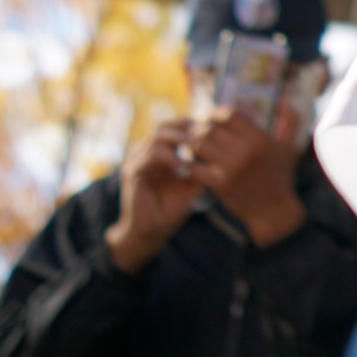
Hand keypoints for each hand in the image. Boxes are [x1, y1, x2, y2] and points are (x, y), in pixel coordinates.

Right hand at [106, 119, 202, 272]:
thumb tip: (224, 149)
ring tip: (198, 146)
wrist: (151, 231)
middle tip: (207, 134)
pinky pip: (152, 156)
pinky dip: (170, 157)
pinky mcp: (133, 173)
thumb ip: (202, 166)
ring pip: (158, 136)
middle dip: (187, 127)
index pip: (175, 126)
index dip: (194, 125)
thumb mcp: (193, 184)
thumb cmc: (172, 208)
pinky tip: (184, 166)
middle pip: (165, 125)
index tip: (215, 130)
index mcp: (159, 153)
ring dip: (180, 138)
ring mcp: (137, 161)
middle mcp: (145, 153)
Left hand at [189, 103, 307, 247]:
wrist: (274, 210)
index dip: (217, 114)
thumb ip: (290, 123)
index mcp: (260, 139)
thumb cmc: (281, 177)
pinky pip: (194, 167)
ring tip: (191, 145)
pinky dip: (188, 163)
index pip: (229, 115)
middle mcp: (246, 151)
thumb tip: (288, 102)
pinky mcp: (220, 184)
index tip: (213, 120)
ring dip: (191, 143)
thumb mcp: (289, 148)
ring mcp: (231, 168)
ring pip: (199, 144)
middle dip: (200, 128)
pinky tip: (189, 163)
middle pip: (210, 128)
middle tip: (196, 132)